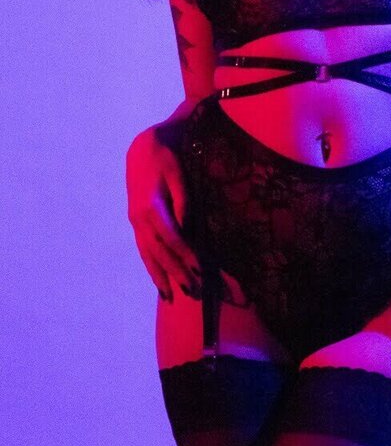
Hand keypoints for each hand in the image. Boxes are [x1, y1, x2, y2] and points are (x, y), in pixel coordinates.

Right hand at [126, 127, 202, 302]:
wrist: (142, 149)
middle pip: (159, 252)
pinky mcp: (135, 222)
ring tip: (170, 297)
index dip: (186, 256)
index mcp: (151, 207)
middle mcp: (139, 218)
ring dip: (159, 277)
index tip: (200, 271)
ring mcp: (135, 222)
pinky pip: (143, 249)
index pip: (172, 238)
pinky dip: (151, 266)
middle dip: (176, 273)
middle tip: (192, 292)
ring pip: (147, 255)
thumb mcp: (178, 174)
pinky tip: (159, 279)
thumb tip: (187, 227)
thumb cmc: (165, 159)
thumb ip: (183, 201)